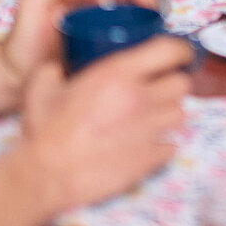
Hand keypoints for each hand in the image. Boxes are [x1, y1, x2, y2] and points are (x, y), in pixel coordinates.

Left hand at [0, 0, 161, 115]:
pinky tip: (140, 58)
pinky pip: (132, 47)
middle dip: (150, 10)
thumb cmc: (21, 40)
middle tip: (153, 27)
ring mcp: (105, 33)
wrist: (13, 78)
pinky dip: (142, 49)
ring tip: (150, 43)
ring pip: (139, 24)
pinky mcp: (107, 56)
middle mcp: (100, 9)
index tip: (147, 4)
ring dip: (150, 30)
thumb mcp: (34, 1)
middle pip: (138, 0)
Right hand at [14, 33, 193, 213]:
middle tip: (157, 88)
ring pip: (180, 113)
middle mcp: (141, 98)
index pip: (170, 50)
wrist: (46, 175)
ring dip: (168, 112)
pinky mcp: (151, 158)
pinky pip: (171, 145)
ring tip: (149, 117)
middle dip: (172, 83)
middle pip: (182, 82)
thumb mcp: (43, 86)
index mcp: (118, 74)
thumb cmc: (44, 130)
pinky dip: (161, 144)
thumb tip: (59, 67)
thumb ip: (57, 69)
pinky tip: (143, 144)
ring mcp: (150, 130)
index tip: (179, 54)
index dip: (180, 49)